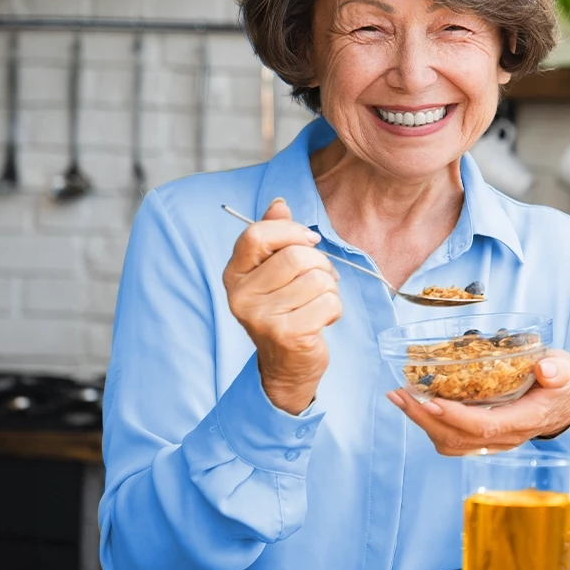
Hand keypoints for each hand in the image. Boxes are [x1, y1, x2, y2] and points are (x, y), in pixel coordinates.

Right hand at [223, 198, 342, 414]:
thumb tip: (279, 203)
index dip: (292, 231)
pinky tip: (322, 320)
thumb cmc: (285, 310)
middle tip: (321, 280)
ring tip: (318, 302)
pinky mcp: (286, 335)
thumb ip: (275, 236)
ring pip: (317, 278)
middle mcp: (241, 295)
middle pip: (296, 256)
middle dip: (320, 264)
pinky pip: (328, 302)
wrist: (287, 366)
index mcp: (234, 274)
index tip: (309, 241)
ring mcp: (261, 317)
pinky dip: (335, 309)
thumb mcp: (274, 272)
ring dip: (330, 289)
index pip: (258, 234)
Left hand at [386, 349, 569, 455]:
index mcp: (524, 420)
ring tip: (399, 397)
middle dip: (425, 418)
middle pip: (458, 438)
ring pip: (450, 443)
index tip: (431, 402)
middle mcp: (505, 437)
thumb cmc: (561, 385)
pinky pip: (450, 439)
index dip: (456, 417)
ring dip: (421, 422)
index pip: (486, 426)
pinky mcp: (482, 438)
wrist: (565, 406)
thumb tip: (545, 367)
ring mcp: (492, 442)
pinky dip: (429, 424)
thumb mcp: (566, 371)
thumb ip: (559, 369)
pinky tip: (415, 404)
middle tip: (400, 394)